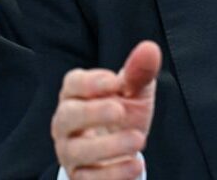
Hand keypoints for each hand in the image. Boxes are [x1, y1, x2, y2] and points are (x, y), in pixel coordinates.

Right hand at [51, 41, 161, 179]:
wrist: (123, 151)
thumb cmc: (124, 114)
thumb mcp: (135, 92)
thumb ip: (139, 72)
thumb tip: (150, 49)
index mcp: (76, 95)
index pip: (72, 84)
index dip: (91, 83)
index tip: (115, 82)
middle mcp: (66, 123)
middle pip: (67, 116)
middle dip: (93, 113)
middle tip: (120, 111)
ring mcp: (70, 152)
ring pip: (76, 150)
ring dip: (108, 146)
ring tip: (139, 139)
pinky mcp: (80, 176)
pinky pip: (88, 179)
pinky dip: (113, 173)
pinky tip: (135, 164)